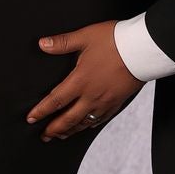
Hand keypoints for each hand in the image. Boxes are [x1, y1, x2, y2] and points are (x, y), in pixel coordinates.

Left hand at [26, 20, 142, 141]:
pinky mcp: (117, 102)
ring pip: (84, 122)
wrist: (143, 49)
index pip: (55, 101)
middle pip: (68, 119)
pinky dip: (90, 124)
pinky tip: (86, 126)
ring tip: (61, 135)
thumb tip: (42, 44)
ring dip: (70, 130)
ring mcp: (105, 101)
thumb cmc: (115, 41)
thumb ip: (62, 42)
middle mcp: (91, 95)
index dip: (41, 111)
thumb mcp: (85, 37)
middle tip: (44, 136)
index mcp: (80, 80)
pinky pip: (101, 119)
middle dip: (54, 129)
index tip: (31, 119)